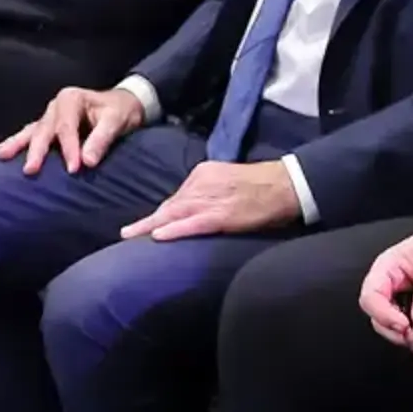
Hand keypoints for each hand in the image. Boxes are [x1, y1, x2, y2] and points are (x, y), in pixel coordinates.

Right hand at [0, 84, 147, 173]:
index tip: (74, 169)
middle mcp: (56, 106)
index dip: (69, 148)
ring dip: (17, 145)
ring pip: (31, 131)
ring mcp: (49, 117)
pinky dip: (18, 143)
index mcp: (71, 99)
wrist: (123, 105)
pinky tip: (2, 153)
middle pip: (44, 130)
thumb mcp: (116, 121)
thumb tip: (88, 162)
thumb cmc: (119, 111)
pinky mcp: (48, 128)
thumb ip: (102, 139)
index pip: (67, 127)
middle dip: (37, 150)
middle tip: (31, 170)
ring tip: (1, 156)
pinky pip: (30, 135)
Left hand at [119, 157, 301, 242]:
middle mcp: (201, 184)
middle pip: (170, 205)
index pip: (178, 196)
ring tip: (130, 237)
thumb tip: (197, 208)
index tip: (149, 226)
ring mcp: (211, 200)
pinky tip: (157, 236)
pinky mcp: (222, 216)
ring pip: (174, 214)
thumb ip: (211, 191)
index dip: (163, 214)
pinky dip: (174, 230)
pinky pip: (192, 224)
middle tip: (126, 233)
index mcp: (204, 174)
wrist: (286, 184)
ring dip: (150, 227)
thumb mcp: (229, 180)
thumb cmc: (262, 185)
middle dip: (148, 220)